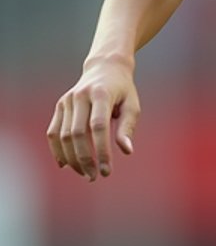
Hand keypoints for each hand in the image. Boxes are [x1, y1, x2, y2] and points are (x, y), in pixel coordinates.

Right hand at [47, 56, 139, 180]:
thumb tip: (126, 151)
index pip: (99, 127)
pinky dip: (57, 150)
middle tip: (95, 177)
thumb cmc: (123, 90)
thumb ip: (128, 128)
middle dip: (85, 159)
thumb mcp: (132, 105)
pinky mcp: (60, 106)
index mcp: (101, 94)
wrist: (105, 68)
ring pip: (63, 135)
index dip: (102, 151)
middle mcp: (80, 96)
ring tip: (85, 174)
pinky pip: (53, 132)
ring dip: (72, 158)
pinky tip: (65, 165)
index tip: (107, 171)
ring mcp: (67, 101)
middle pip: (77, 134)